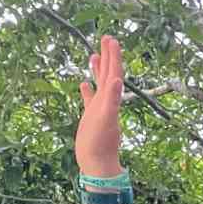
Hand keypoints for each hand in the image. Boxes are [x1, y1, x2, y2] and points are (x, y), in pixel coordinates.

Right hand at [76, 35, 125, 177]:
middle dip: (108, 57)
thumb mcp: (105, 119)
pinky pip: (90, 101)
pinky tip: (84, 83)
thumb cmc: (100, 144)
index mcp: (111, 100)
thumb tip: (118, 80)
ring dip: (99, 70)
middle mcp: (108, 103)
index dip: (114, 57)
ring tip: (94, 55)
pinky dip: (88, 91)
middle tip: (106, 38)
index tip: (111, 39)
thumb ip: (112, 99)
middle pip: (109, 75)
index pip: (115, 73)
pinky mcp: (92, 119)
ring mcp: (100, 110)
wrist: (97, 165)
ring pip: (100, 85)